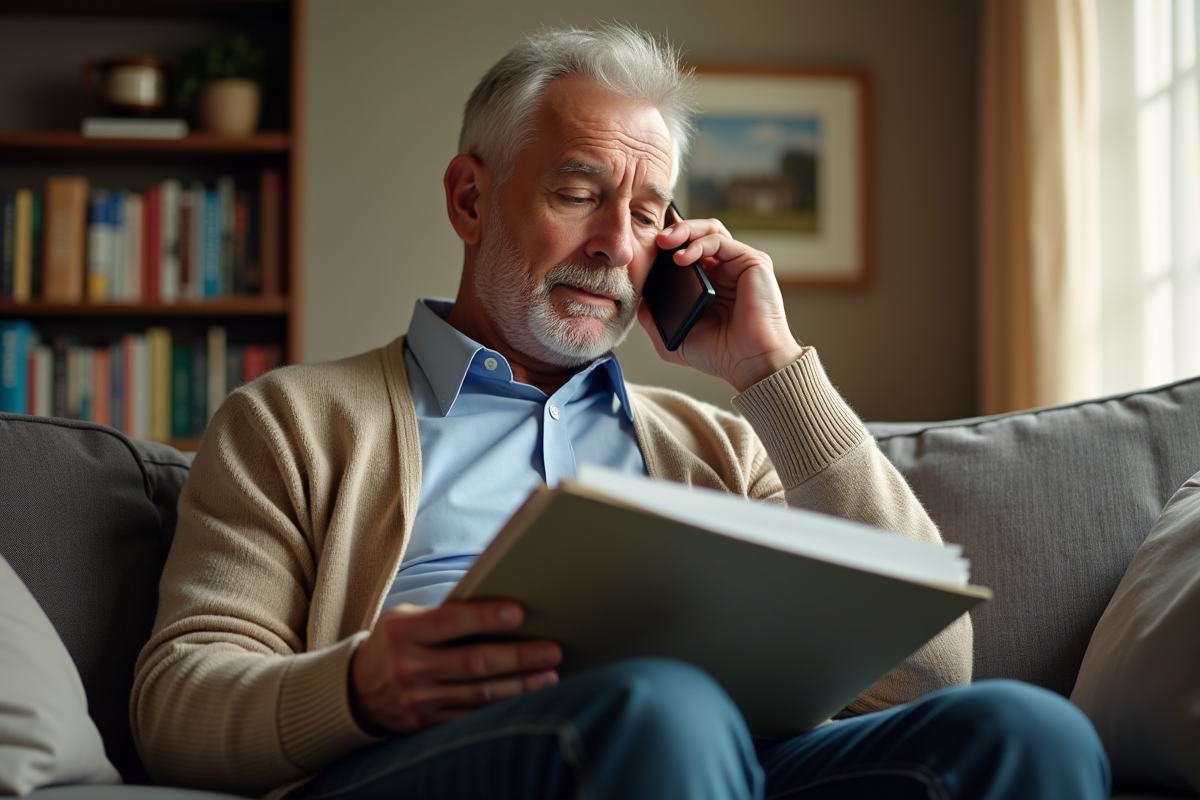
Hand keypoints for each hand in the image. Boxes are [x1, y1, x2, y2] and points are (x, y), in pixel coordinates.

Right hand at [349, 601, 560, 733]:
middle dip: (518, 657)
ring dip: (520, 686)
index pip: (450, 622)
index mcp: (404, 632)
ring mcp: (418, 701)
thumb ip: (444, 613)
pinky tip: (527, 698)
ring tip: (550, 675)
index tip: (520, 612)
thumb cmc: (395, 642)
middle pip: (473, 663)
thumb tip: (498, 603)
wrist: (358, 689)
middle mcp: (410, 668)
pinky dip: (502, 708)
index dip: (486, 617)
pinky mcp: (426, 724)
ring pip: (479, 694)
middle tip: (551, 650)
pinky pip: (471, 717)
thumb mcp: (406, 618)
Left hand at [638, 217, 805, 391]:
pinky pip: (721, 241)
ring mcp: (739, 265)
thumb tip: (640, 302)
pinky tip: (681, 258)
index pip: (687, 250)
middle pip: (699, 234)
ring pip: (711, 230)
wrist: (748, 363)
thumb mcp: (674, 340)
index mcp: (708, 284)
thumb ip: (655, 321)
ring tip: (665, 242)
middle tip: (656, 240)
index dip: (668, 246)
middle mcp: (725, 270)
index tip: (647, 250)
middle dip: (675, 231)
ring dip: (685, 230)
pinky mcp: (752, 262)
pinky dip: (699, 244)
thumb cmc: (720, 355)